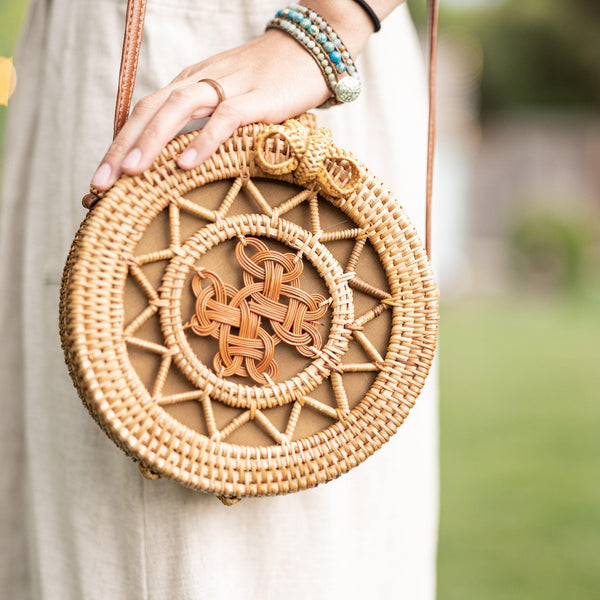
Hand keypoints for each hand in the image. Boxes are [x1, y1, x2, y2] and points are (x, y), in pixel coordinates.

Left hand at [89, 29, 330, 193]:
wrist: (311, 49)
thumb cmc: (270, 83)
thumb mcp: (228, 101)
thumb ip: (204, 122)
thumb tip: (181, 161)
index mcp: (190, 84)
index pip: (145, 111)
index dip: (120, 142)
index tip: (102, 177)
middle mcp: (201, 82)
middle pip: (151, 109)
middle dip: (122, 146)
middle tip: (99, 182)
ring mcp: (229, 88)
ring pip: (178, 110)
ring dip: (150, 141)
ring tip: (129, 174)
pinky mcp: (258, 99)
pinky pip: (225, 118)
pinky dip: (203, 140)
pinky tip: (185, 164)